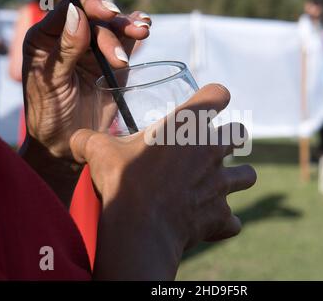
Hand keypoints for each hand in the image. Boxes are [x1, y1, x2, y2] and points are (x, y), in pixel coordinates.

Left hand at [22, 0, 150, 158]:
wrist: (68, 143)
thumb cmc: (50, 115)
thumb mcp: (52, 85)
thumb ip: (64, 51)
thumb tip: (78, 15)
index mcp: (45, 40)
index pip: (68, 12)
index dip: (89, 7)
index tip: (108, 14)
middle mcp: (69, 40)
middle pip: (95, 19)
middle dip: (113, 29)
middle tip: (122, 54)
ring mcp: (91, 51)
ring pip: (112, 28)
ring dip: (128, 27)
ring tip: (143, 31)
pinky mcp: (111, 64)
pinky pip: (124, 43)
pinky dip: (134, 35)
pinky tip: (144, 27)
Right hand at [69, 84, 256, 279]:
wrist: (139, 227)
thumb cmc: (123, 181)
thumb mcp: (100, 152)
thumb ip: (88, 140)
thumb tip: (74, 139)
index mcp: (189, 124)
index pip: (218, 94)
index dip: (215, 97)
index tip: (208, 103)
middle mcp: (212, 149)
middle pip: (240, 133)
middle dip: (231, 138)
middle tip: (210, 149)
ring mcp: (221, 183)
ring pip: (248, 176)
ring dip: (236, 179)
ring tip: (215, 186)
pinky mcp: (221, 215)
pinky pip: (233, 221)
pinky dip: (224, 222)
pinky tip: (208, 223)